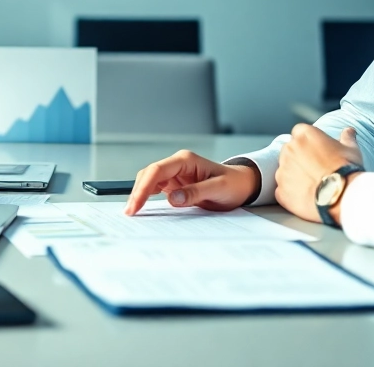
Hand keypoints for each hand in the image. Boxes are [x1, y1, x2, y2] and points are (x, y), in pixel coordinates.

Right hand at [125, 149, 261, 215]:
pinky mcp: (175, 185)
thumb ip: (196, 192)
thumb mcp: (219, 189)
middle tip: (130, 212)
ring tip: (133, 212)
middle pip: (149, 175)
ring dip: (140, 195)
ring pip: (149, 181)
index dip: (143, 188)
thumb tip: (173, 198)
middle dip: (137, 192)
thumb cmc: (234, 184)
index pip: (157, 171)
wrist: (242, 185)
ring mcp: (174, 175)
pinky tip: (143, 208)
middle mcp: (177, 165)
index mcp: (186, 160)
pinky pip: (156, 190)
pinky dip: (147, 198)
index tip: (136, 204)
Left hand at [275, 125, 362, 223]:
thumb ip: (346, 138)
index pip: (299, 132)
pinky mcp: (280, 190)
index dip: (308, 143)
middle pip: (289, 150)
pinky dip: (291, 193)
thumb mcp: (351, 150)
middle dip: (299, 158)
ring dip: (294, 175)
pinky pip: (283, 190)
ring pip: (284, 170)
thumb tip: (349, 131)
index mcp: (304, 134)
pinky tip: (307, 197)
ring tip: (312, 185)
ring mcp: (282, 170)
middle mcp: (289, 149)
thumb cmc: (346, 170)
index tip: (316, 152)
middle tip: (315, 169)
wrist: (342, 196)